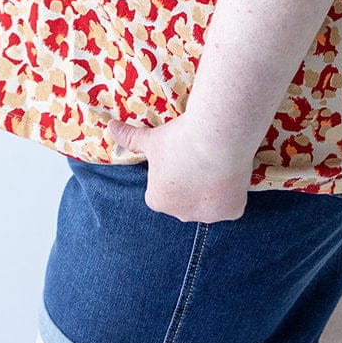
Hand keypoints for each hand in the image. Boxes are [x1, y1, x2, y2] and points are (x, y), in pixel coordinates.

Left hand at [105, 112, 253, 222]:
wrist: (216, 138)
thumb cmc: (179, 139)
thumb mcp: (151, 138)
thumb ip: (130, 138)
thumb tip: (110, 126)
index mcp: (157, 201)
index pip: (162, 191)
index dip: (173, 173)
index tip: (181, 156)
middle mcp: (180, 214)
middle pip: (185, 200)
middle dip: (191, 185)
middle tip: (200, 158)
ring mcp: (207, 216)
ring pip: (209, 205)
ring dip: (211, 191)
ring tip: (215, 163)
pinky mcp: (231, 212)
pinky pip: (230, 206)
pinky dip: (231, 194)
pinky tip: (230, 174)